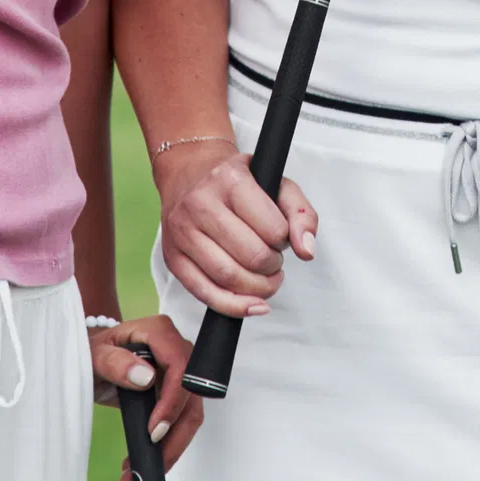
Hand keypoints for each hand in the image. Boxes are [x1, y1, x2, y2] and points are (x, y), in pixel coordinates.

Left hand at [89, 314, 204, 480]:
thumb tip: (145, 377)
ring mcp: (180, 373)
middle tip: (146, 467)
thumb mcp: (93, 356)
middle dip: (173, 437)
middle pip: (191, 397)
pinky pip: (180, 423)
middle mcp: (177, 350)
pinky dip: (164, 447)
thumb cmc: (92, 352)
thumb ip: (114, 362)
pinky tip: (139, 465)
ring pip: (190, 416)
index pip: (180, 367)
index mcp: (159, 333)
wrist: (93, 360)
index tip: (154, 432)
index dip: (173, 401)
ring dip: (169, 449)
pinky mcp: (177, 394)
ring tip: (135, 476)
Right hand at [156, 141, 317, 316]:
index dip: (285, 241)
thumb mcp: (277, 184)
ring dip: (258, 288)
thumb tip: (307, 250)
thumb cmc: (237, 182)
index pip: (273, 229)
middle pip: (251, 257)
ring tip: (265, 279)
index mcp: (230, 180)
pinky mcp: (172, 257)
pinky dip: (233, 306)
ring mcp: (182, 232)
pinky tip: (252, 304)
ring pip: (228, 277)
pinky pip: (204, 292)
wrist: (190, 174)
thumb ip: (302, 214)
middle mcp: (200, 203)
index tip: (280, 237)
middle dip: (273, 267)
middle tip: (274, 260)